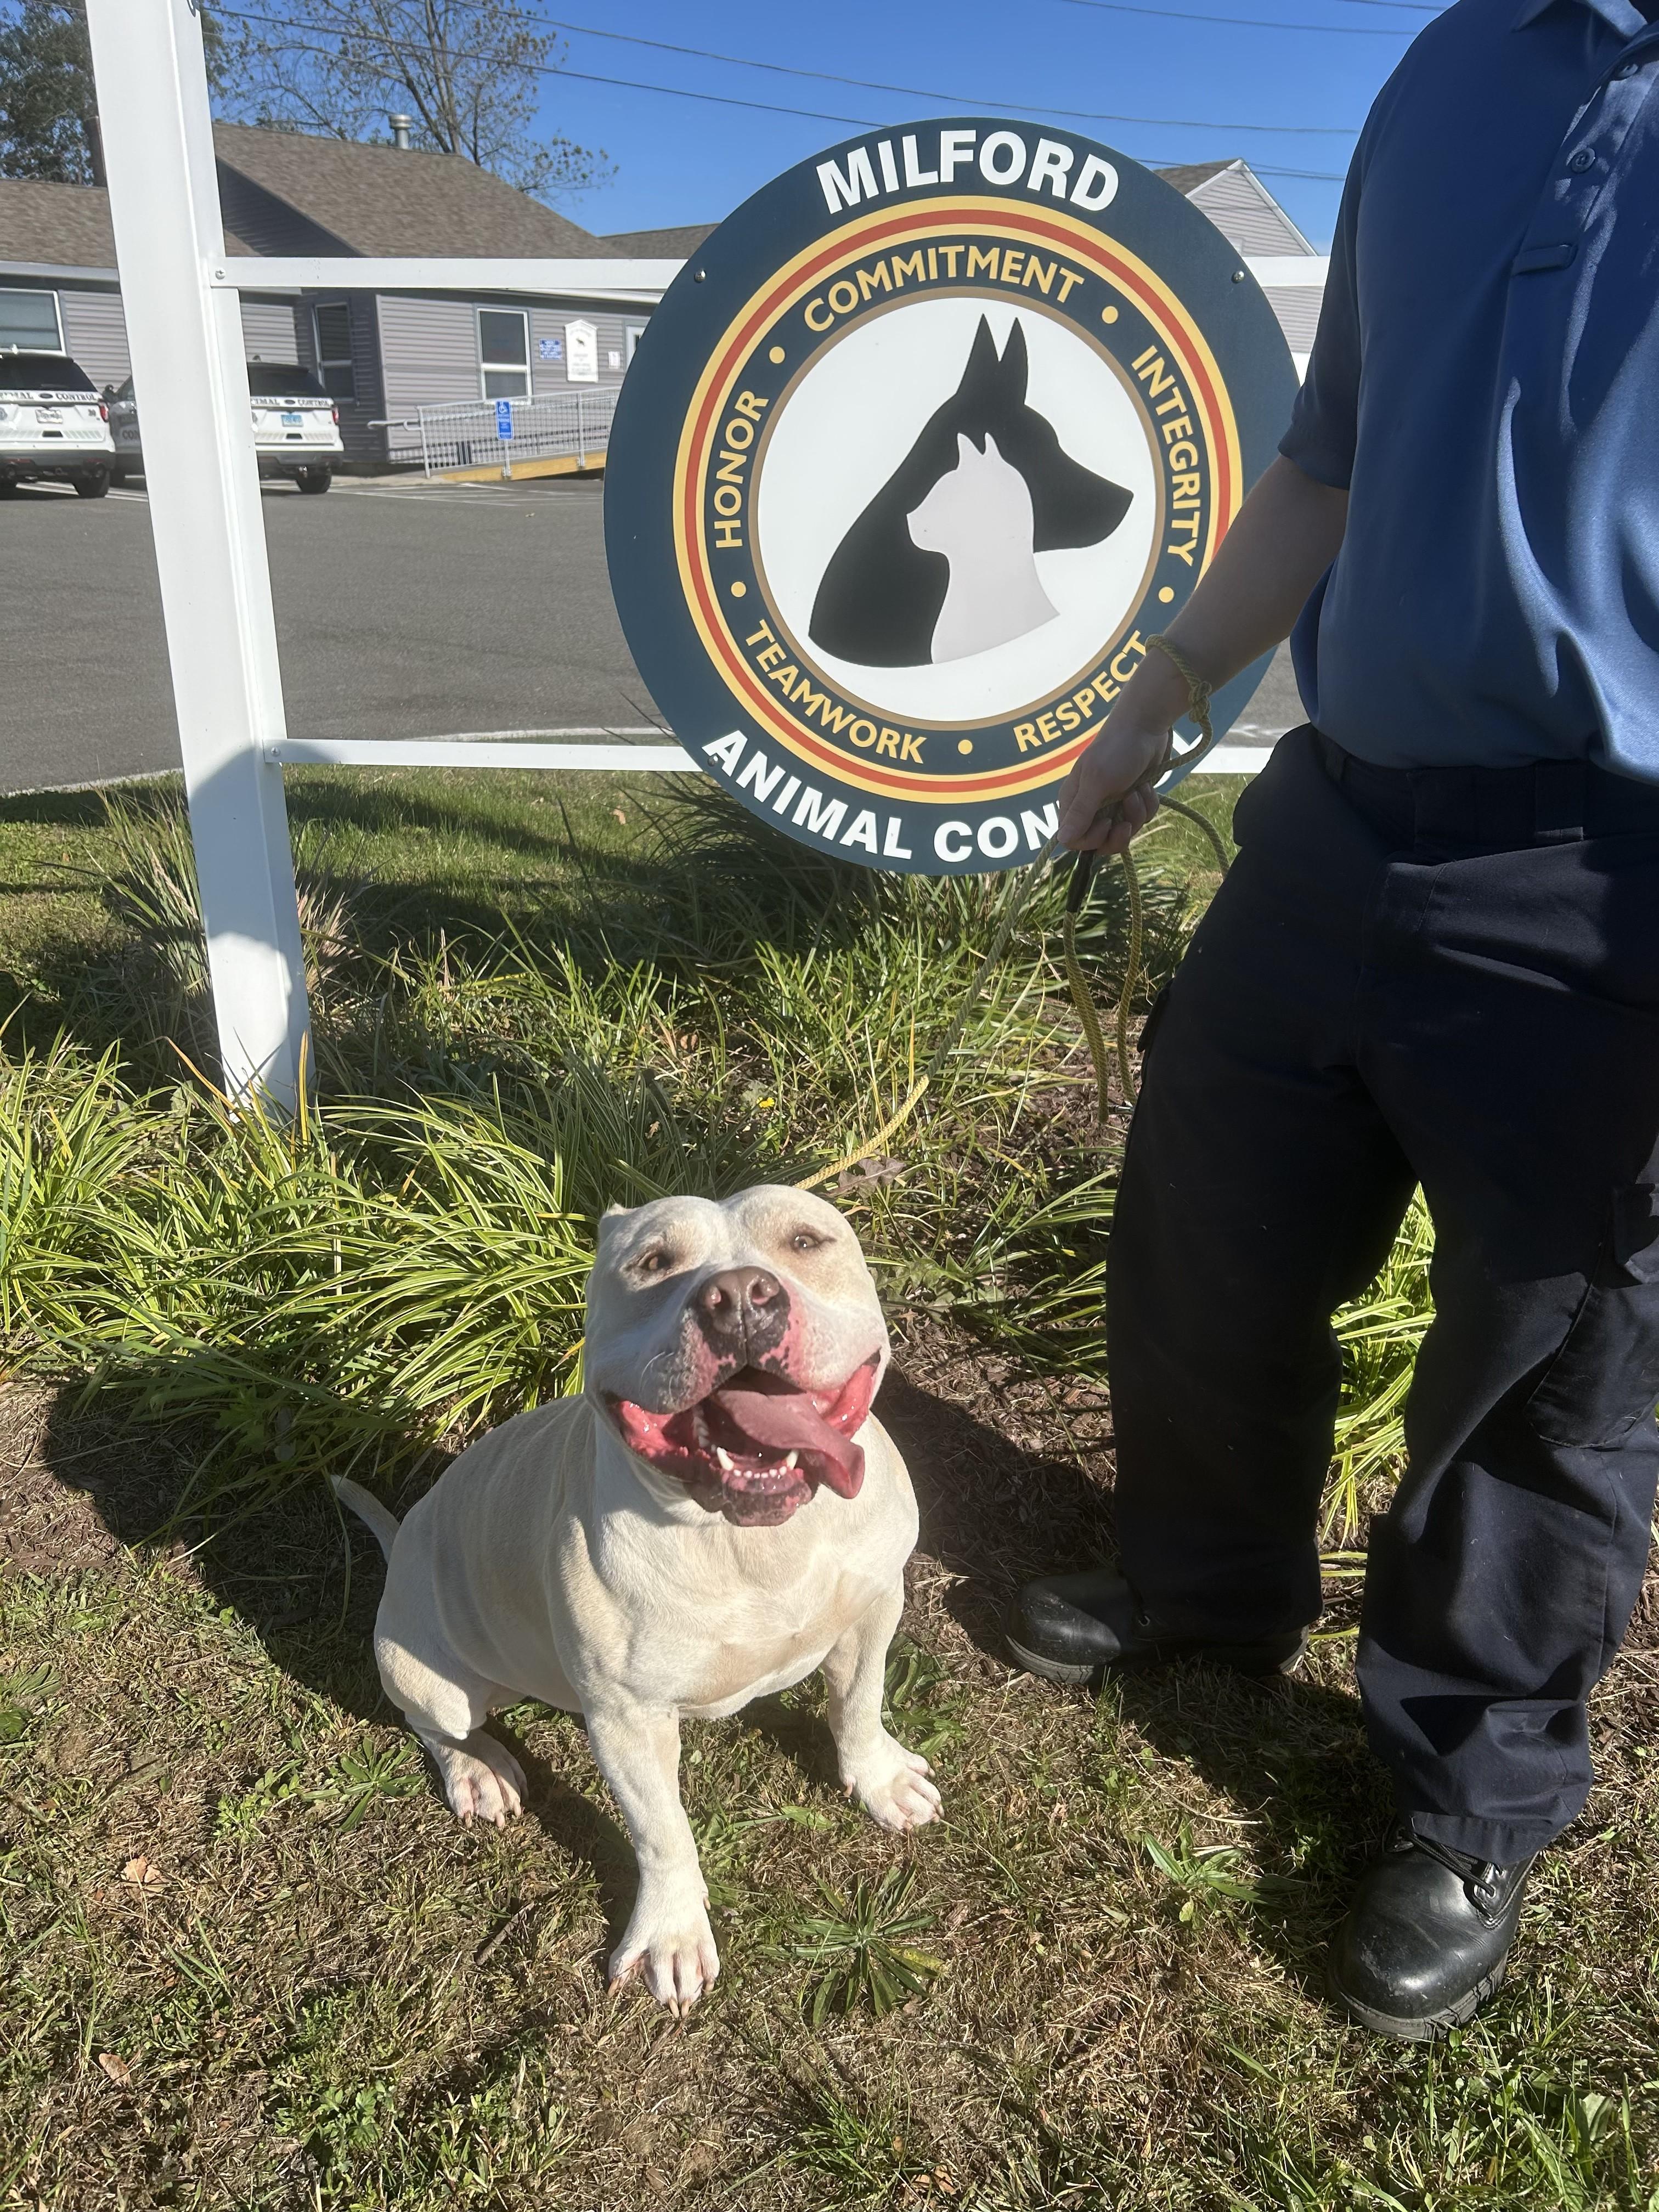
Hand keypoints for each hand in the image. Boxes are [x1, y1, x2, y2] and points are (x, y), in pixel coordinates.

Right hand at [1057, 678, 1182, 853]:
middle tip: (1128, 816)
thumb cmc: (1117, 749)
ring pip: (1125, 831)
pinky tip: (1147, 786)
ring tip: (1139, 790)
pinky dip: (1147, 804)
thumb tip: (1061, 839)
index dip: (1092, 839)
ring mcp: (1113, 804)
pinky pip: (1141, 818)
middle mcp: (1091, 806)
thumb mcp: (1098, 781)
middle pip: (1101, 842)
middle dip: (1120, 831)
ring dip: (1137, 813)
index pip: (1074, 840)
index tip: (1108, 824)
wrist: (1147, 725)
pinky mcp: (1133, 800)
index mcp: (1073, 802)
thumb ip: (1081, 812)